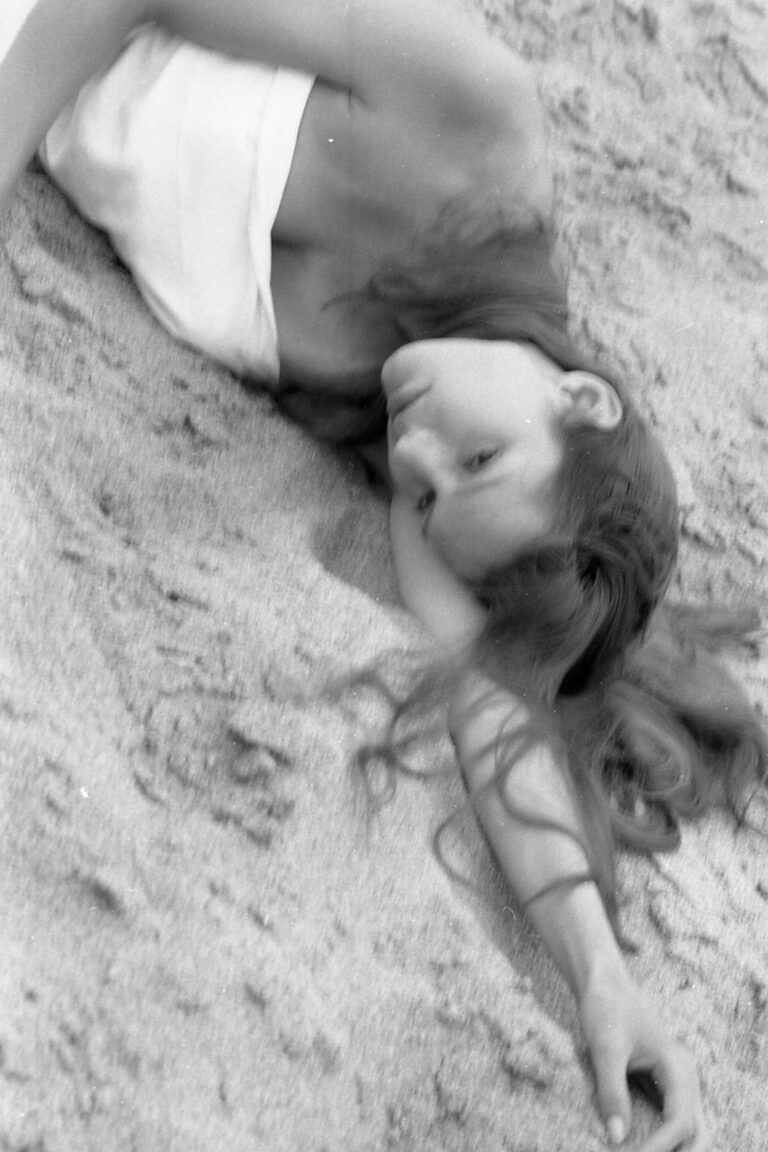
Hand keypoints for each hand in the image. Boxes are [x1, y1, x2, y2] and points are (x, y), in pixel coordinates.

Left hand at [578, 964, 707, 1150]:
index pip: (679, 1120)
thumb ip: (612, 1092)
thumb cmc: (606, 1007)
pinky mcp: (661, 1080)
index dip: (661, 1145)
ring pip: (689, 1124)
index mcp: (677, 1066)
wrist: (603, 982)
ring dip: (677, 1146)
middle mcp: (684, 1075)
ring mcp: (674, 1078)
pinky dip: (667, 1136)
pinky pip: (673, 1116)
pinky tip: (647, 1145)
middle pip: (697, 1129)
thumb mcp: (605, 1049)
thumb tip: (616, 1137)